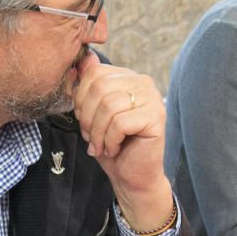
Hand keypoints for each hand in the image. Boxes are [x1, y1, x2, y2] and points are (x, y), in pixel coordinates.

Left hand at [73, 52, 172, 230]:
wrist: (132, 176)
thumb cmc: (112, 144)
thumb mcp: (92, 113)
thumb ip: (87, 86)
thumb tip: (81, 59)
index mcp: (127, 77)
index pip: (94, 73)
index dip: (80, 98)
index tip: (84, 120)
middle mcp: (143, 82)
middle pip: (100, 87)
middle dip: (87, 116)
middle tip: (91, 136)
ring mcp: (152, 99)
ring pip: (109, 105)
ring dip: (98, 131)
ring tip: (100, 145)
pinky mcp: (156, 118)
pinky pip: (120, 122)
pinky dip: (110, 140)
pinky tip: (113, 149)